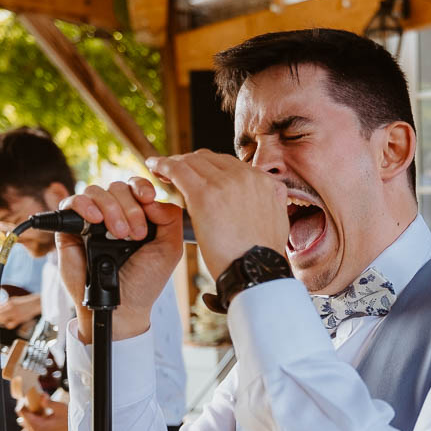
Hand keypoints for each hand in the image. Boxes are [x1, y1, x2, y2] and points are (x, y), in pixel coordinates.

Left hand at [0, 292, 40, 329]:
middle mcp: (11, 307)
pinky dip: (8, 325)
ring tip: (6, 320)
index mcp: (9, 302)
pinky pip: (9, 325)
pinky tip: (11, 323)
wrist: (36, 303)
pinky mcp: (19, 319)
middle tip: (1, 319)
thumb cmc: (26, 302)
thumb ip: (7, 303)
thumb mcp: (15, 300)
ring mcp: (15, 313)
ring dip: (3, 321)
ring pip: (2, 319)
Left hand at [17, 398, 67, 430]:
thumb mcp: (59, 408)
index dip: (24, 401)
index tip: (28, 395)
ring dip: (29, 410)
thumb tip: (41, 395)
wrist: (75, 428)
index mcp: (37, 426)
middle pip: (22, 415)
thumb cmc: (68, 419)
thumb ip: (48, 402)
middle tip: (34, 397)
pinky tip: (39, 410)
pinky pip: (28, 422)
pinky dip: (31, 415)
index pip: (21, 411)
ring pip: (24, 419)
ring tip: (36, 403)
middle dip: (26, 405)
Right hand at [57, 177, 184, 341]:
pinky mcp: (71, 229)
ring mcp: (91, 220)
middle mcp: (114, 214)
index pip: (136, 187)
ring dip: (110, 208)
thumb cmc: (145, 280)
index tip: (148, 198)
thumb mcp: (169, 249)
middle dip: (129, 207)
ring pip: (95, 191)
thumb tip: (152, 198)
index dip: (141, 187)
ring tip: (118, 234)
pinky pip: (71, 203)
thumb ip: (170, 218)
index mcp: (138, 215)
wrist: (122, 306)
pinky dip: (83, 206)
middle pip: (117, 187)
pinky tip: (95, 220)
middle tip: (134, 234)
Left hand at [148, 150, 290, 282]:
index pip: (229, 164)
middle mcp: (246, 176)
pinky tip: (153, 167)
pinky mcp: (204, 194)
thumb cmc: (263, 256)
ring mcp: (225, 183)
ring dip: (175, 163)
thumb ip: (272, 201)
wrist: (257, 271)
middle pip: (210, 158)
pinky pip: (178, 170)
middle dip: (191, 162)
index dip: (209, 166)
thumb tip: (270, 195)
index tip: (197, 174)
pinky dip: (163, 165)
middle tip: (174, 170)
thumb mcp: (278, 220)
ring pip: (192, 161)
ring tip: (160, 169)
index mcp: (263, 181)